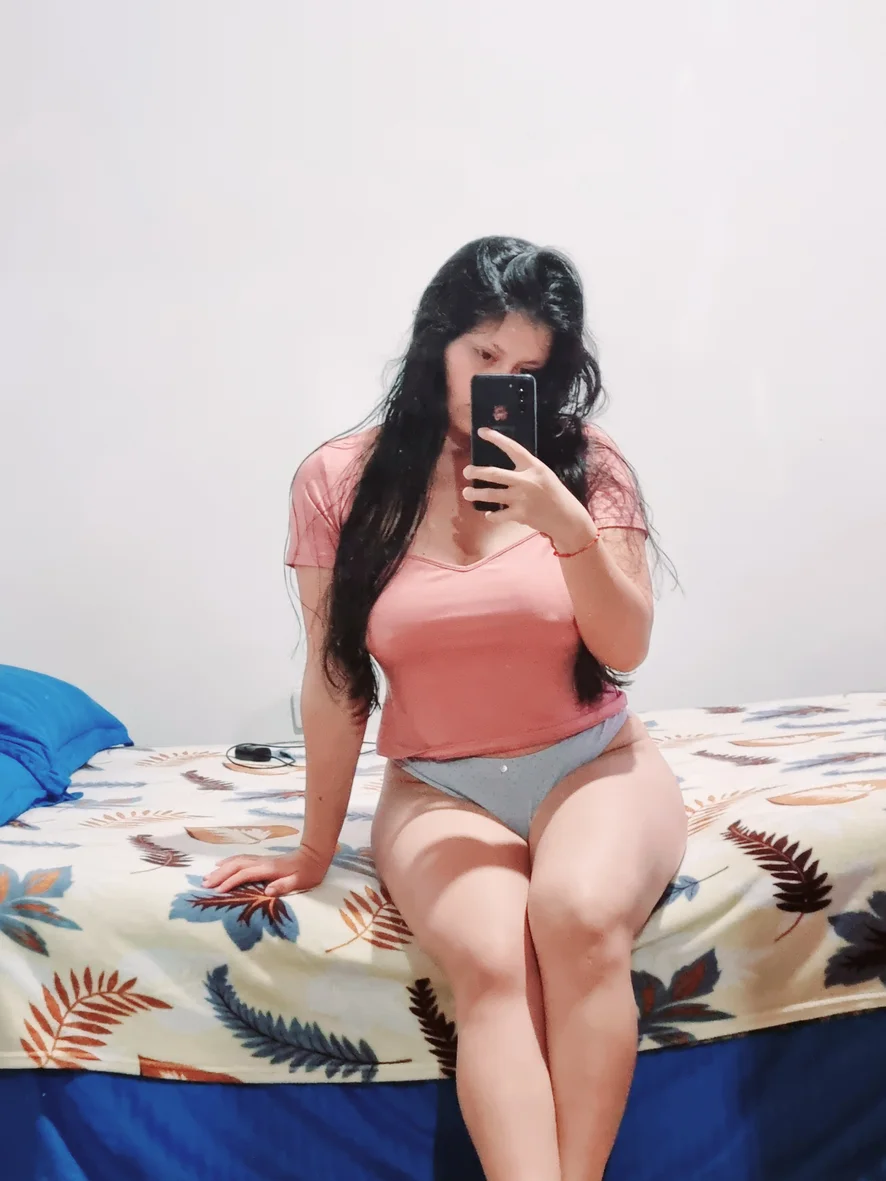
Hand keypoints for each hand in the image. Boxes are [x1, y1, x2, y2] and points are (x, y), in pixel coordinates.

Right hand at [202, 845, 330, 896]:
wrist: (314, 856)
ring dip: (221, 868)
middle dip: (220, 874)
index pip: (245, 874)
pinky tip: (222, 865)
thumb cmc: (309, 872)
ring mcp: (261, 860)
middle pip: (236, 866)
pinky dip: (229, 862)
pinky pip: (241, 859)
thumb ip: (284, 886)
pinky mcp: (262, 860)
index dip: (231, 882)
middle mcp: (262, 862)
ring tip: (207, 877)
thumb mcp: (300, 882)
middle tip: (205, 884)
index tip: (219, 891)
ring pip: (237, 861)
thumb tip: (267, 891)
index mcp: (269, 869)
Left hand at [463, 428, 597, 552]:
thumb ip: (525, 471)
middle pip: (494, 474)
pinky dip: (491, 516)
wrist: (566, 517)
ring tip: (467, 492)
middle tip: (466, 471)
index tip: (481, 431)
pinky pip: (498, 515)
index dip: (496, 439)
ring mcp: (521, 498)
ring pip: (491, 494)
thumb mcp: (544, 475)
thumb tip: (501, 471)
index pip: (512, 448)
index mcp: (533, 467)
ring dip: (476, 493)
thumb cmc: (554, 494)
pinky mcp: (519, 515)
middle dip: (477, 472)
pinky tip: (489, 514)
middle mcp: (526, 480)